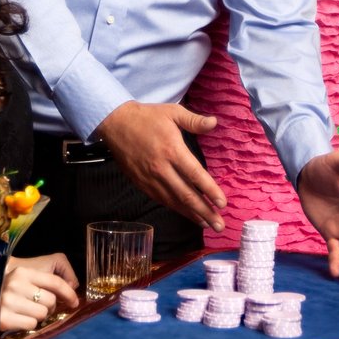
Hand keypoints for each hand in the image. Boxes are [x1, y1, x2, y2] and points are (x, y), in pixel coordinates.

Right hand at [0, 254, 80, 330]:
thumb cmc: (2, 294)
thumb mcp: (20, 281)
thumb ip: (42, 283)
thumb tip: (72, 291)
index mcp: (22, 272)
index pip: (55, 282)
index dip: (68, 293)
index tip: (74, 301)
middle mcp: (16, 284)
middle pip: (51, 301)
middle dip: (49, 308)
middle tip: (37, 308)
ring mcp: (8, 301)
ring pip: (42, 314)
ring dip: (38, 317)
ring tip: (25, 313)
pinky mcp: (4, 318)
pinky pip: (31, 325)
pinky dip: (28, 325)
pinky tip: (17, 320)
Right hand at [94, 101, 226, 230]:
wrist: (115, 123)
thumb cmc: (146, 117)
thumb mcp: (172, 112)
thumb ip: (194, 120)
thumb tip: (214, 122)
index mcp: (172, 150)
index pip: (195, 175)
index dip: (210, 190)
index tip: (222, 203)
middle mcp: (161, 168)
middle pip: (186, 195)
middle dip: (205, 212)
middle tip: (219, 225)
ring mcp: (150, 178)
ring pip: (174, 202)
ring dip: (192, 214)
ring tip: (207, 224)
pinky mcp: (142, 183)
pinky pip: (161, 200)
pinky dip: (176, 209)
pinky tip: (187, 214)